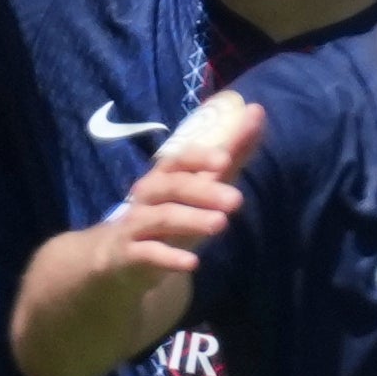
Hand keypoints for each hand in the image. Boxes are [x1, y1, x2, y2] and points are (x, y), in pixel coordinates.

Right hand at [101, 94, 262, 276]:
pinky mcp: (129, 254)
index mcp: (164, 175)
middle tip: (236, 200)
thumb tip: (257, 113)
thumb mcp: (199, 187)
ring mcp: (136, 224)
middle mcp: (148, 195)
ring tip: (220, 224)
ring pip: (162, 217)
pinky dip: (170, 257)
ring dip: (191, 220)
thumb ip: (230, 155)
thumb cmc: (167, 214)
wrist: (119, 256)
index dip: (199, 157)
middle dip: (203, 191)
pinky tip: (192, 262)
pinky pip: (149, 253)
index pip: (179, 159)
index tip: (225, 159)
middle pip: (173, 186)